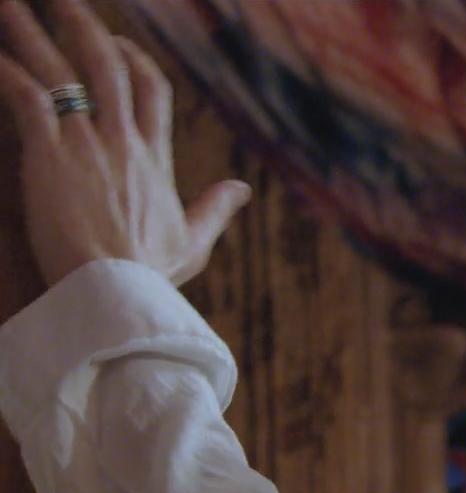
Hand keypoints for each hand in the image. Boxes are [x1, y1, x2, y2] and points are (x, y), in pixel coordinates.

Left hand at [0, 0, 248, 287]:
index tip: (118, 42)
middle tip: (62, 1)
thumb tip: (243, 188)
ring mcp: (87, 144)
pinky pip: (26, 97)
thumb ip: (216, 209)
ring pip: (61, 70)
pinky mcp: (49, 154)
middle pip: (107, 66)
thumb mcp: (193, 243)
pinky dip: (6, 70)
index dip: (135, 61)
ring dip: (31, 32)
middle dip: (83, 27)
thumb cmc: (151, 275)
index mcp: (155, 160)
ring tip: (10, 3)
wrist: (119, 291)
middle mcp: (123, 142)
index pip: (151, 93)